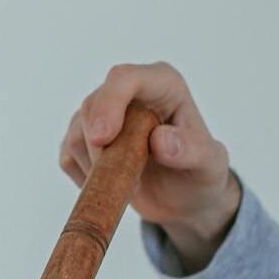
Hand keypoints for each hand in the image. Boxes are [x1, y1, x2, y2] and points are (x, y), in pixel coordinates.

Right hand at [61, 62, 240, 271]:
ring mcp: (103, 115)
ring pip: (77, 133)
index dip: (109, 104)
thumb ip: (192, 150)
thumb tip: (160, 140)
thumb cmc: (200, 175)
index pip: (124, 78)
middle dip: (102, 148)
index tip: (102, 139)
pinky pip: (68, 156)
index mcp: (162, 84)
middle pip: (93, 105)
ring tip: (132, 186)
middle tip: (127, 184)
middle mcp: (129, 93)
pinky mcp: (84, 140)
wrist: (183, 200)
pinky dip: (85, 178)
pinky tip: (112, 186)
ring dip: (98, 168)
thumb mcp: (210, 166)